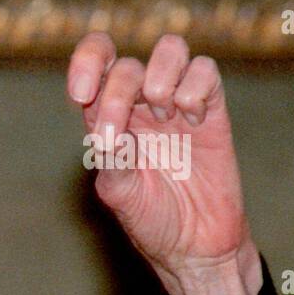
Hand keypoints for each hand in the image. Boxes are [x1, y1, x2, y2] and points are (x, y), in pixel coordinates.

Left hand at [67, 32, 262, 294]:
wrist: (195, 245)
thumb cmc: (150, 218)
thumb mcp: (119, 191)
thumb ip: (110, 157)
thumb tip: (107, 130)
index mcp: (108, 118)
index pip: (96, 64)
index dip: (86, 62)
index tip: (80, 94)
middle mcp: (140, 105)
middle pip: (126, 64)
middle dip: (118, 92)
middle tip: (119, 133)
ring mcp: (177, 105)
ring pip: (170, 49)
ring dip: (159, 78)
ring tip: (162, 116)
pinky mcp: (212, 111)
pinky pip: (205, 71)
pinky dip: (195, 89)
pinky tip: (192, 121)